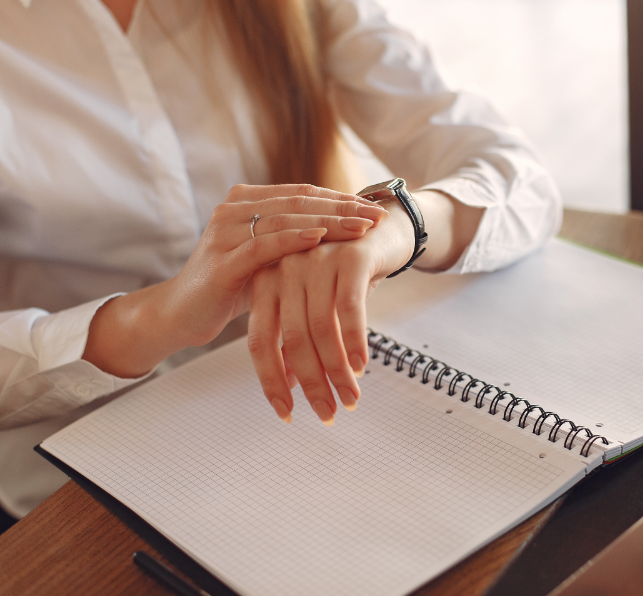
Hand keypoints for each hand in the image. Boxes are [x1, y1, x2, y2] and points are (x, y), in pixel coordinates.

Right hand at [82, 184, 387, 378]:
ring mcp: (225, 232)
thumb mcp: (268, 260)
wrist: (180, 314)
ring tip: (361, 227)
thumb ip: (295, 242)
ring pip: (286, 219)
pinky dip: (294, 240)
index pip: (303, 194)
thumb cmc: (230, 288)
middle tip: (377, 216)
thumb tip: (346, 238)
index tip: (375, 208)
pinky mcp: (222, 260)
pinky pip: (264, 245)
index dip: (340, 199)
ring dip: (328, 222)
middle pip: (299, 202)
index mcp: (246, 202)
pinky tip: (321, 238)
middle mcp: (234, 209)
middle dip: (343, 208)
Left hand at [246, 195, 414, 424]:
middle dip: (310, 383)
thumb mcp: (315, 304)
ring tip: (349, 397)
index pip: (259, 341)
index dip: (271, 381)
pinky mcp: (349, 257)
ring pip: (320, 328)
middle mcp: (285, 268)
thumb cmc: (344, 272)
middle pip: (290, 339)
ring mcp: (315, 260)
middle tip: (327, 412)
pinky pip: (349, 309)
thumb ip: (295, 337)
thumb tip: (288, 383)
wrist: (382, 229)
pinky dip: (355, 342)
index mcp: (266, 281)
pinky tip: (361, 366)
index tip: (286, 412)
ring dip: (336, 370)